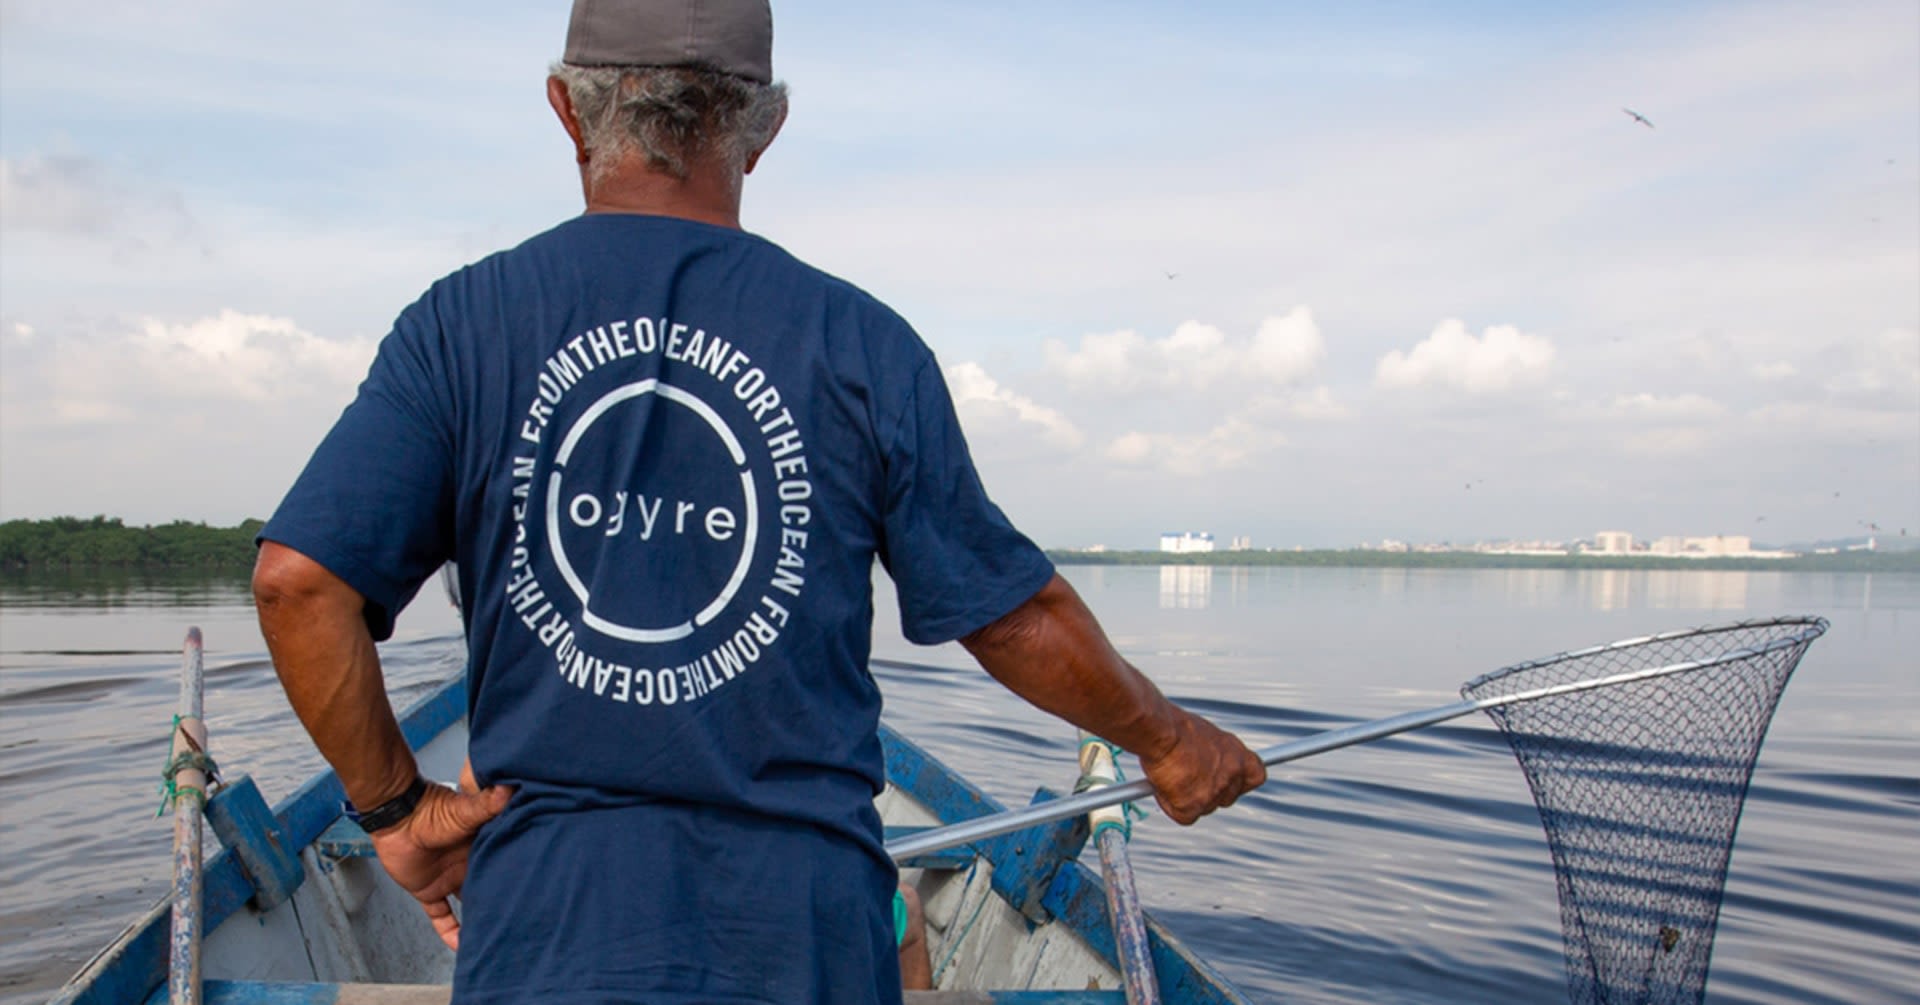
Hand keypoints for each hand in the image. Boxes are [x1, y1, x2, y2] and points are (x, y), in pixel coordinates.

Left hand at [367, 772, 513, 950]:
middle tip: (522, 918)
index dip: (519, 875)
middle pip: (490, 887)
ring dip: (480, 919)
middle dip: (503, 901)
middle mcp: (470, 864)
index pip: (506, 863)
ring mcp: (450, 879)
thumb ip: (488, 803)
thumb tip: (511, 788)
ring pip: (470, 905)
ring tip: (498, 935)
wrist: (396, 817)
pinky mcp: (430, 891)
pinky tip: (461, 946)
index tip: (537, 888)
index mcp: (483, 845)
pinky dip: (450, 932)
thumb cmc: (430, 809)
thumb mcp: (466, 810)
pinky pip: (442, 917)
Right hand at [1135, 709, 1266, 824]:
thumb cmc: (1176, 726)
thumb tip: (1206, 765)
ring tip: (1170, 774)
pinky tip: (1161, 784)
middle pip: (1227, 797)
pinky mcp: (1191, 808)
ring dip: (1187, 797)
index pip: (1255, 776)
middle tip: (1190, 778)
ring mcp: (1213, 794)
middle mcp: (1231, 775)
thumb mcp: (1206, 735)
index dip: (1241, 781)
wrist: (1160, 730)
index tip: (1231, 779)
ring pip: (1204, 807)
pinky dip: (1169, 804)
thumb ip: (1214, 755)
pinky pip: (1183, 816)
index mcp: (1238, 755)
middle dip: (1209, 791)